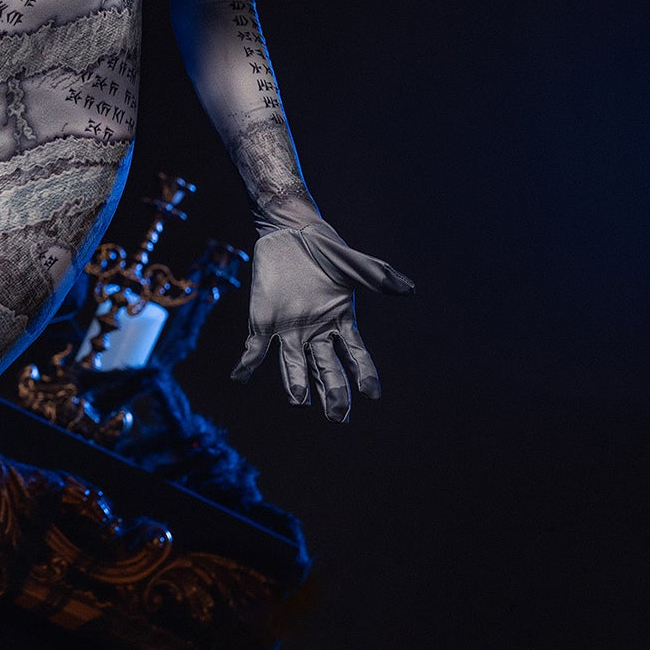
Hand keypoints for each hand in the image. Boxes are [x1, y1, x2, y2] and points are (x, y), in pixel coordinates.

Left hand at [233, 220, 413, 420]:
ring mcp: (288, 330)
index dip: (364, 373)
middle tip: (337, 416)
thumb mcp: (352, 263)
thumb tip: (409, 289)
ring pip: (293, 364)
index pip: (355, 355)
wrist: (289, 233)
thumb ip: (378, 277)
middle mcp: (315, 333)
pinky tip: (240, 377)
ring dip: (295, 383)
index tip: (372, 394)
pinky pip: (255, 349)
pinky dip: (246, 364)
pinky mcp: (263, 322)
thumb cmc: (324, 248)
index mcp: (340, 322)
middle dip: (332, 392)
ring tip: (299, 402)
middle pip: (326, 368)